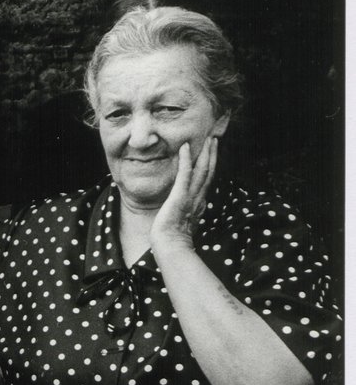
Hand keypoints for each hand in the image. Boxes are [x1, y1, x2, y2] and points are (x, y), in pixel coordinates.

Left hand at [151, 137, 217, 252]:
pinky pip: (184, 174)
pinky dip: (186, 160)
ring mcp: (190, 196)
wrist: (169, 246)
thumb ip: (186, 213)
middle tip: (215, 138)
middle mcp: (198, 198)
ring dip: (206, 153)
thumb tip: (188, 211)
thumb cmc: (172, 238)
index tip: (213, 153)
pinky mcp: (180, 196)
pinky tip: (185, 148)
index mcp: (199, 204)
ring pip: (202, 170)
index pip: (207, 181)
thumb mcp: (182, 222)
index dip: (211, 165)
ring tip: (209, 138)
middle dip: (213, 155)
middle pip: (209, 172)